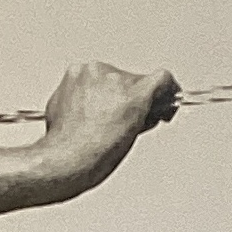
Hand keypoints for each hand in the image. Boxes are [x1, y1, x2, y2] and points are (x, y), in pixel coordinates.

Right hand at [40, 60, 178, 189]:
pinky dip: (170, 90)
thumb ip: (78, 105)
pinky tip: (171, 105)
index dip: (114, 94)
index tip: (118, 107)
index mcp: (77, 73)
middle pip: (124, 79)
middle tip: (131, 124)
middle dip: (128, 99)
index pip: (105, 78)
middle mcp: (98, 71)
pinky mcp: (137, 96)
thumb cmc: (61, 147)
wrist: (66, 160)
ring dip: (144, 103)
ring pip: (141, 84)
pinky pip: (162, 81)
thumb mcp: (59, 116)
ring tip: (136, 128)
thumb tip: (94, 110)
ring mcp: (118, 82)